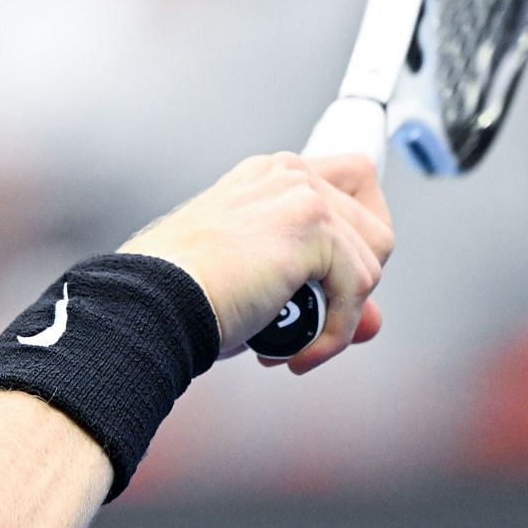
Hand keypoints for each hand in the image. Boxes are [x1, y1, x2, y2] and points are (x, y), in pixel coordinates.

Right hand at [118, 152, 394, 373]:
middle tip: (313, 320)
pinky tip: (297, 354)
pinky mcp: (311, 225)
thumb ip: (321, 292)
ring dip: (341, 318)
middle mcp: (287, 173)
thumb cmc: (183, 294)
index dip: (359, 238)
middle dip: (356, 285)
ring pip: (372, 263)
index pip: (354, 183)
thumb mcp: (263, 285)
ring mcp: (301, 194)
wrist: (152, 301)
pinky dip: (334, 334)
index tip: (339, 281)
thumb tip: (373, 323)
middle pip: (376, 226)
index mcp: (268, 176)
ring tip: (294, 344)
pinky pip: (358, 291)